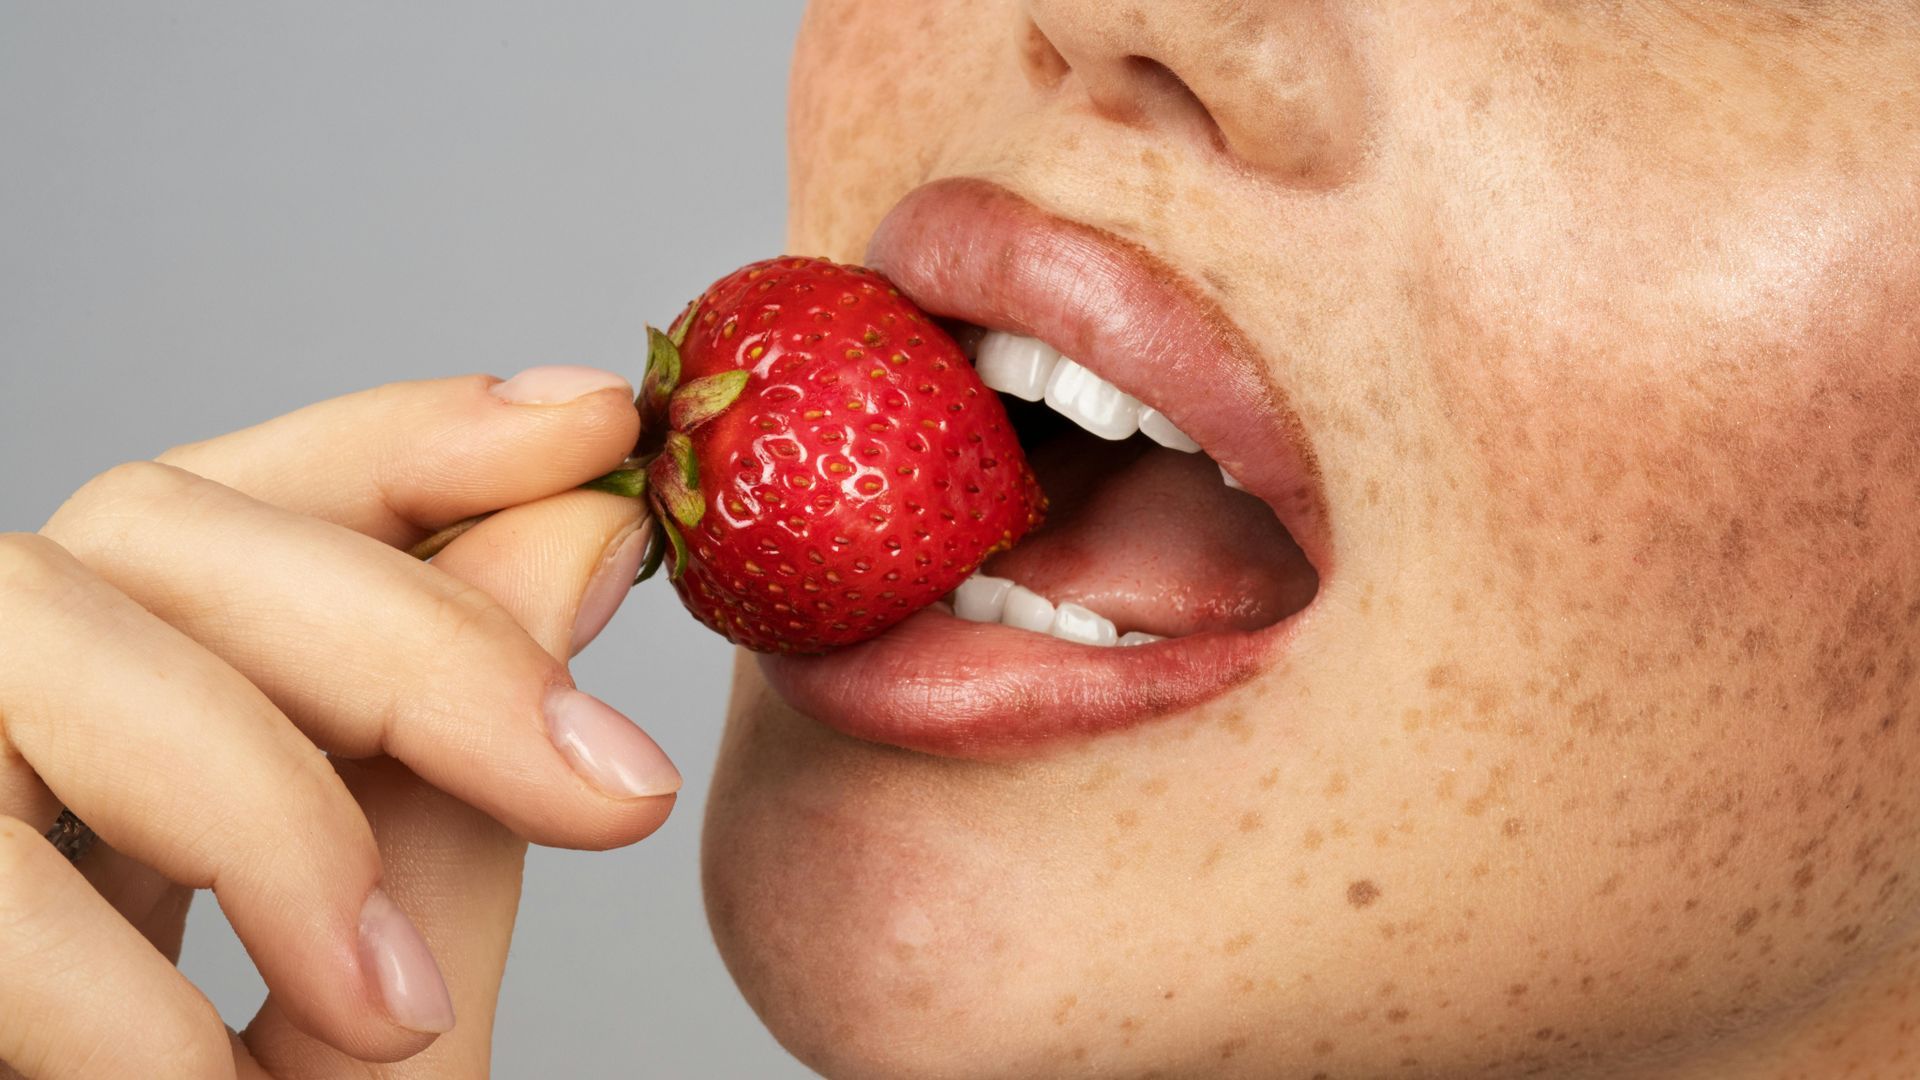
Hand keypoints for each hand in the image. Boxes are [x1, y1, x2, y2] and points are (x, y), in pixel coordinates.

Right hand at [0, 366, 671, 1077]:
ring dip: (261, 802)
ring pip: (42, 624)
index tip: (592, 426)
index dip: (415, 429)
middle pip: (162, 521)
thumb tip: (579, 541)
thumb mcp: (374, 1008)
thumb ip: (446, 792)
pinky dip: (96, 971)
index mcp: (122, 726)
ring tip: (396, 1014)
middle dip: (415, 629)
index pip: (258, 497)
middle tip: (616, 792)